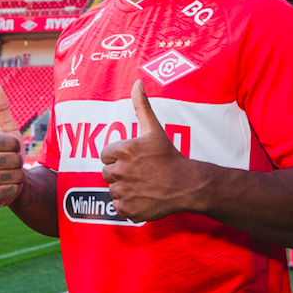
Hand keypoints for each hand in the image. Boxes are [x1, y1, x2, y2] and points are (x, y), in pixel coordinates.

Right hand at [0, 84, 24, 206]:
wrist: (13, 177)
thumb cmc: (10, 151)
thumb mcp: (8, 129)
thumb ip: (2, 109)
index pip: (12, 143)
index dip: (17, 146)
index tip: (11, 148)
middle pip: (15, 160)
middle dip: (19, 162)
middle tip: (13, 162)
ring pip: (15, 176)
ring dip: (19, 176)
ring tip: (12, 173)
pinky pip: (12, 192)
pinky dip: (16, 190)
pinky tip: (10, 188)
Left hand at [100, 80, 197, 221]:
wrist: (187, 184)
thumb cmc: (169, 155)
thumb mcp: (154, 129)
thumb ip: (141, 105)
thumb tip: (137, 82)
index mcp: (122, 150)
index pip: (105, 155)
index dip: (118, 156)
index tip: (134, 159)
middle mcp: (120, 171)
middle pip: (107, 172)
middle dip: (120, 172)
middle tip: (140, 171)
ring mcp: (124, 191)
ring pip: (113, 190)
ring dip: (124, 188)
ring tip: (143, 183)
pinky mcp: (128, 209)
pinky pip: (119, 206)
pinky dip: (128, 204)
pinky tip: (143, 196)